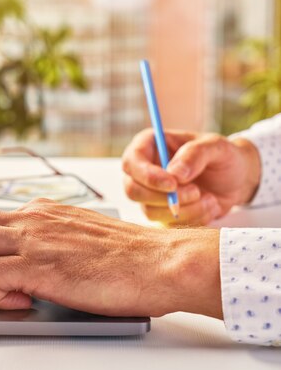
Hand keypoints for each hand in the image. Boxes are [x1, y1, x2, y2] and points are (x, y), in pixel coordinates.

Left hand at [0, 198, 221, 317]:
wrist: (162, 261)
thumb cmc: (128, 256)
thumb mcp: (77, 236)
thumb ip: (44, 240)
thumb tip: (20, 259)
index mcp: (38, 212)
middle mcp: (30, 219)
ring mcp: (34, 239)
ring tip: (6, 293)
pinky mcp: (42, 265)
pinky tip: (27, 302)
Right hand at [122, 129, 260, 225]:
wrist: (238, 179)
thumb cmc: (223, 156)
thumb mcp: (216, 146)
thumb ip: (194, 154)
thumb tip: (174, 172)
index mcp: (149, 145)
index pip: (131, 162)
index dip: (147, 176)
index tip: (173, 184)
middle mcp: (144, 170)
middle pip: (133, 190)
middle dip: (165, 197)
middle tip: (196, 192)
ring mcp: (150, 193)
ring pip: (149, 211)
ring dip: (183, 210)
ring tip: (210, 199)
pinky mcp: (161, 212)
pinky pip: (166, 223)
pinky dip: (191, 219)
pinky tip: (208, 207)